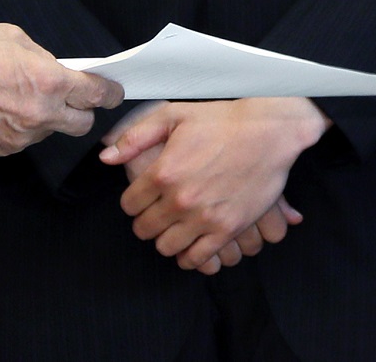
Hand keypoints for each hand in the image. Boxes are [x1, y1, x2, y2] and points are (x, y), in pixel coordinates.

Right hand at [0, 23, 122, 154]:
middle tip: (73, 96)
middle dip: (82, 110)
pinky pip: (25, 139)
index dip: (109, 93)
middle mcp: (40, 115)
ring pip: (51, 131)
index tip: (114, 91)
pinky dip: (23, 126)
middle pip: (82, 124)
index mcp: (49, 82)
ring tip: (21, 96)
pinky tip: (3, 108)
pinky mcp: (2, 149)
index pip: (95, 95)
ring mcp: (21, 137)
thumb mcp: (14, 38)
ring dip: (48, 117)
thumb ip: (43, 58)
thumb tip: (57, 69)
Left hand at [99, 98, 325, 271]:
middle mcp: (180, 199)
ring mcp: (204, 217)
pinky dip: (189, 256)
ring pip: (166, 247)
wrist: (269, 131)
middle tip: (159, 212)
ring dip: (167, 239)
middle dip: (147, 221)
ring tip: (175, 226)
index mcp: (163, 172)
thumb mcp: (174, 116)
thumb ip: (136, 136)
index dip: (134, 201)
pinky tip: (192, 242)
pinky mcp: (227, 229)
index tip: (144, 198)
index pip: (129, 205)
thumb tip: (106, 157)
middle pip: (145, 230)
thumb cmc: (222, 120)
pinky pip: (196, 259)